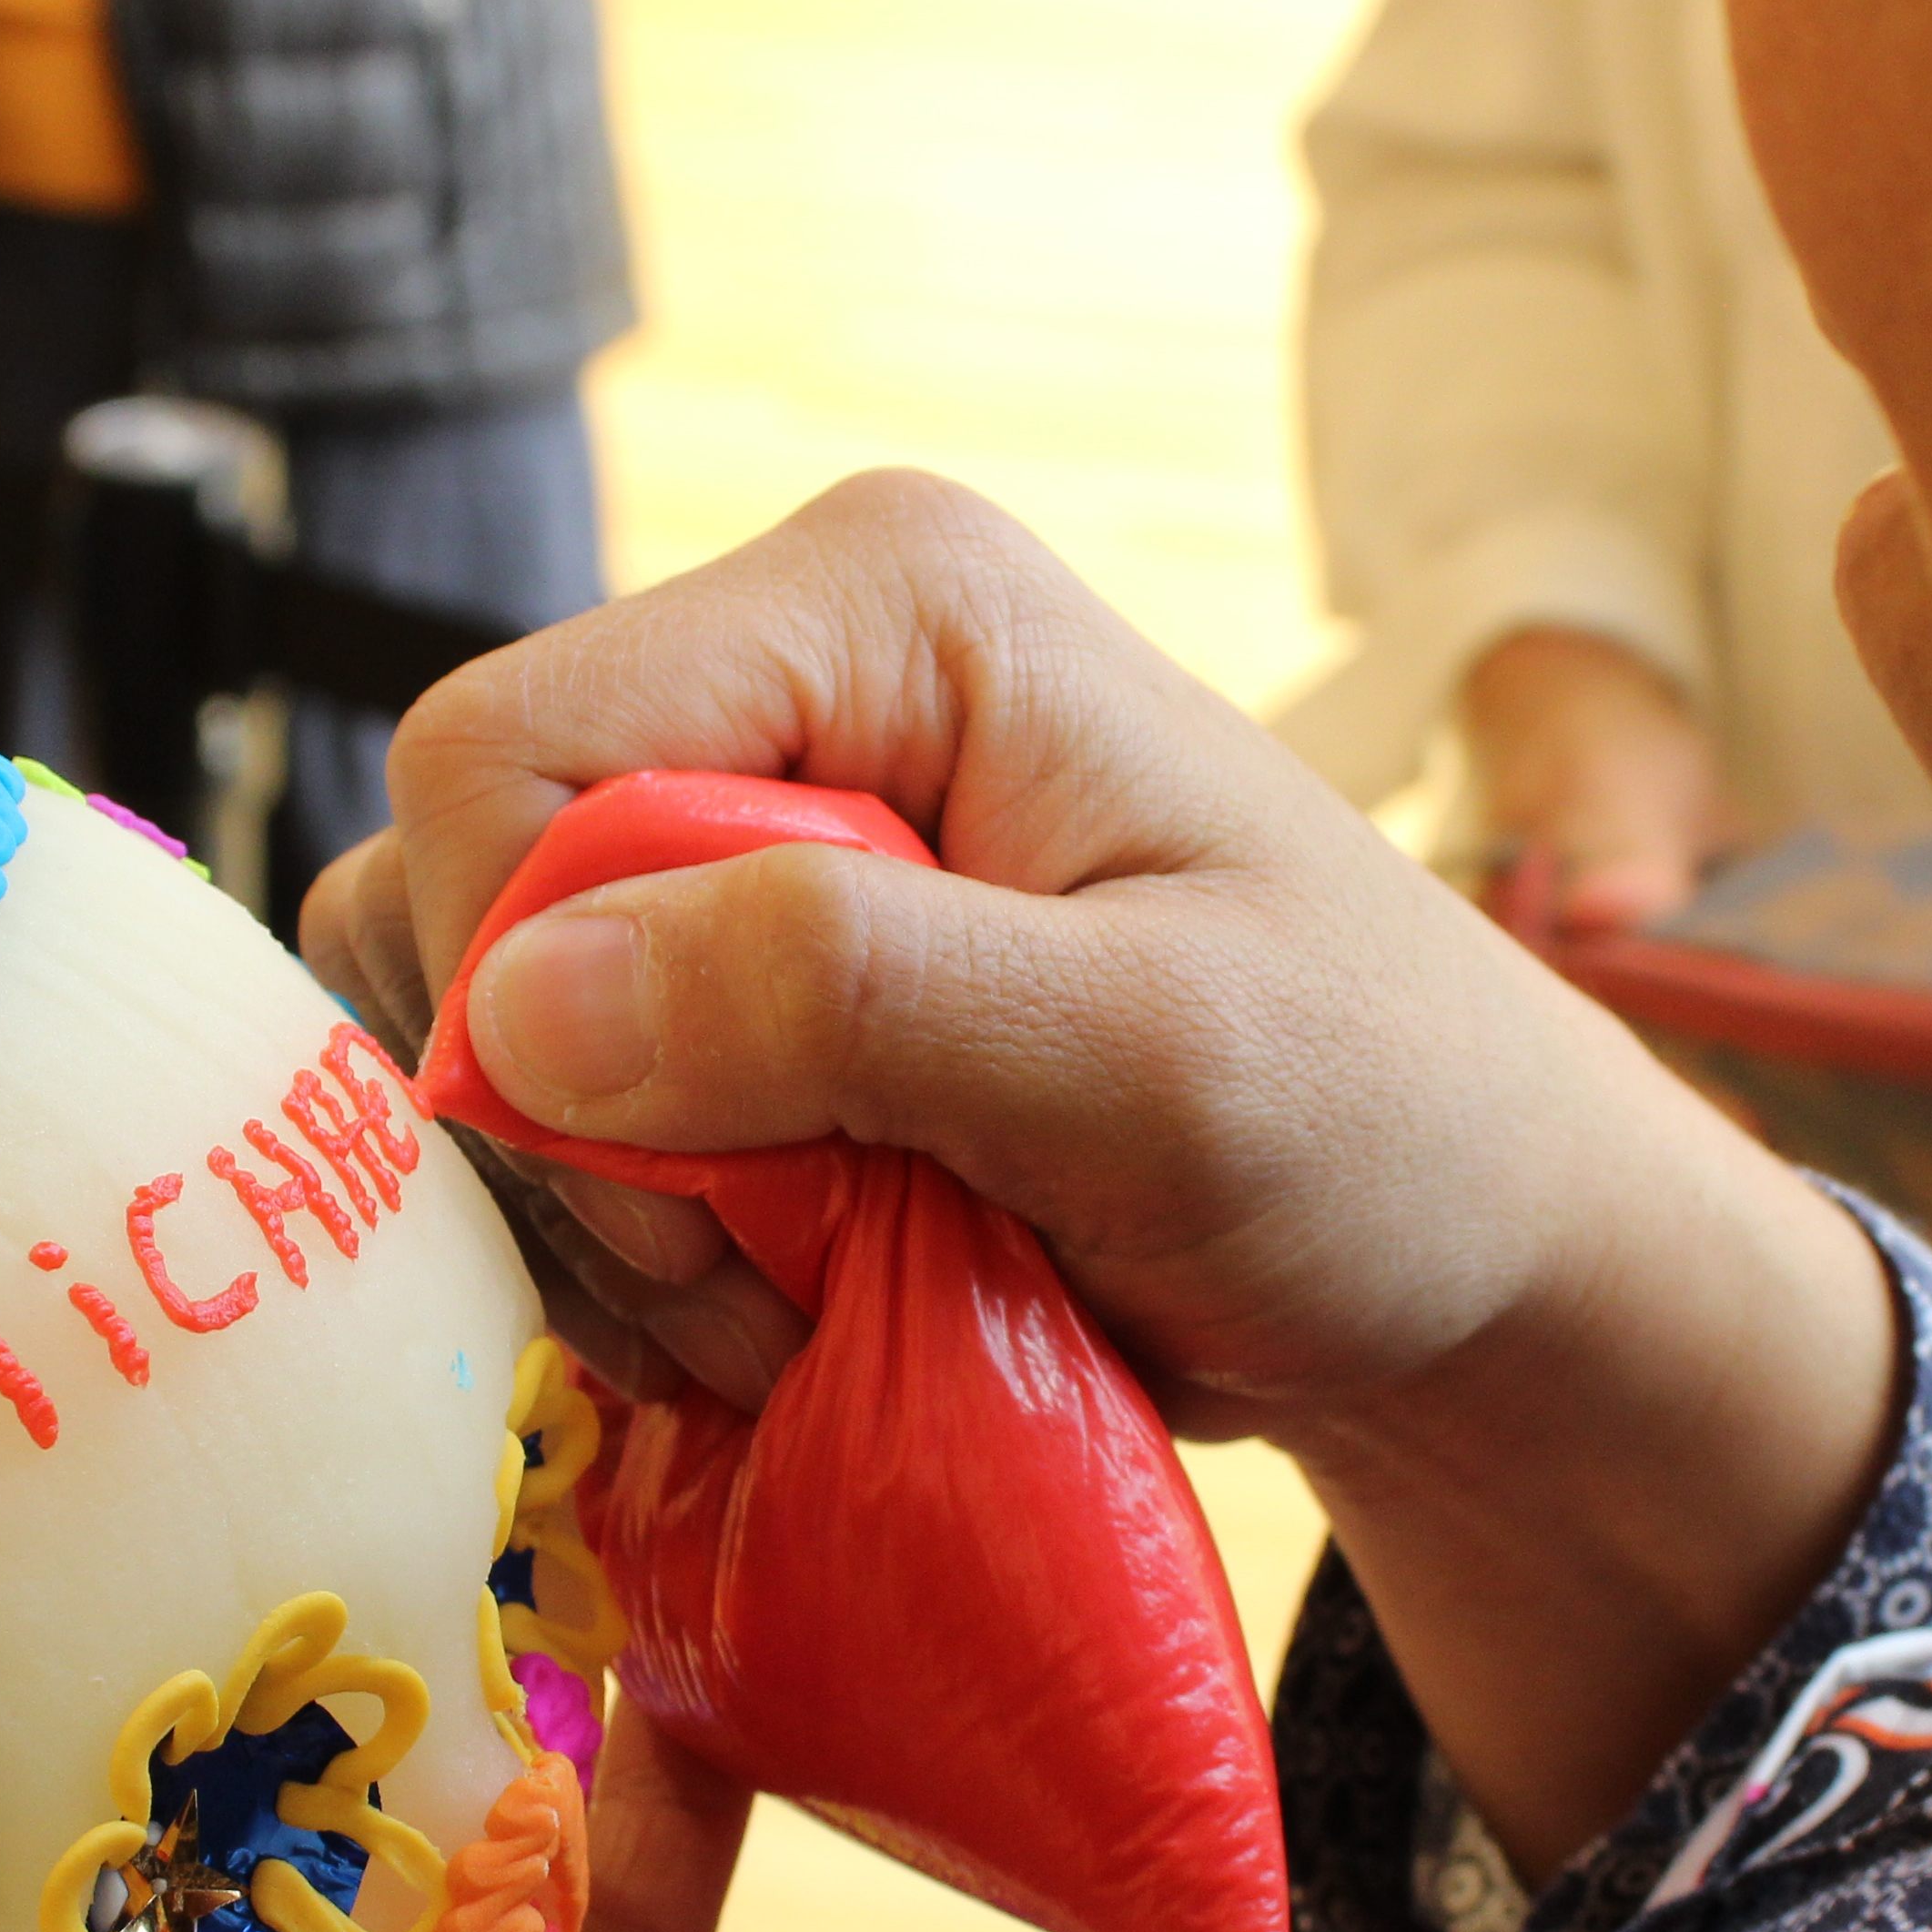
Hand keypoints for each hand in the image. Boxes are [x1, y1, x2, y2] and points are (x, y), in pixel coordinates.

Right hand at [304, 472, 1896, 1876]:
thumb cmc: (1385, 1127)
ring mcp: (753, 852)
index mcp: (876, 607)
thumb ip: (849, 1001)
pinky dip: (643, 1265)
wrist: (1475, 1257)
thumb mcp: (1155, 1063)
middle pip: (456, 902)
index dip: (525, 1000)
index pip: (502, 759)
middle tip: (775, 1290)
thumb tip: (520, 1012)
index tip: (708, 1204)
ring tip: (814, 1315)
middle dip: (579, 1145)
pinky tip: (794, 1325)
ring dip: (613, 1231)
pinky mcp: (746, 1003)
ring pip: (489, 1044)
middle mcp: (781, 689)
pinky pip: (560, 1133)